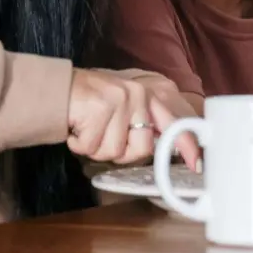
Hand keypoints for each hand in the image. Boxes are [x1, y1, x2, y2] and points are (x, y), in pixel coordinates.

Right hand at [67, 68, 201, 168]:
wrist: (57, 89)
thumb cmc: (90, 106)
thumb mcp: (122, 110)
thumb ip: (143, 126)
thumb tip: (162, 148)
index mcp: (146, 97)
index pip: (173, 123)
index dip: (185, 145)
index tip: (195, 163)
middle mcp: (137, 95)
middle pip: (141, 148)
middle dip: (119, 153)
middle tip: (103, 139)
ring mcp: (119, 99)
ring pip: (114, 151)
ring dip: (95, 148)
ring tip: (89, 130)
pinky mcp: (99, 106)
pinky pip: (92, 146)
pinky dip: (79, 145)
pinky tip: (77, 129)